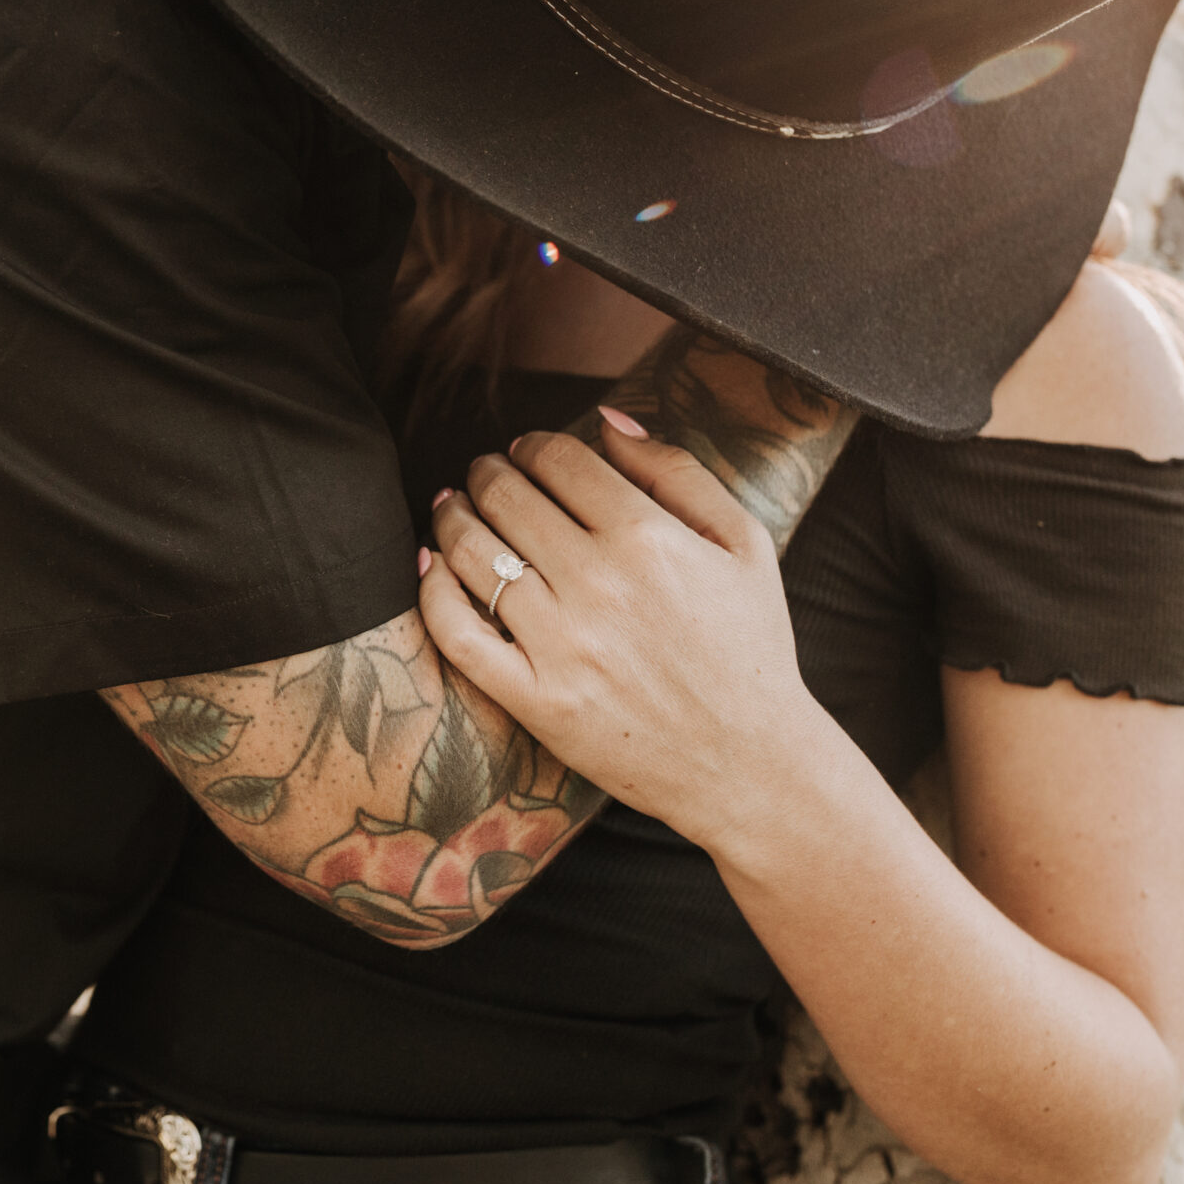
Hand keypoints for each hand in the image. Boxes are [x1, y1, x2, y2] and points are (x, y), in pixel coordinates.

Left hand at [419, 417, 821, 853]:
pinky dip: (432, 590)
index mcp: (650, 537)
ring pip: (472, 554)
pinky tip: (432, 566)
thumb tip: (606, 418)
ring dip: (452, 518)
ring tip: (453, 509)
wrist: (751, 765)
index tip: (526, 451)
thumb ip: (676, 470)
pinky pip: (457, 632)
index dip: (531, 445)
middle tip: (483, 475)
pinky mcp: (537, 700)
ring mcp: (563, 646)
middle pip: (507, 497)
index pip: (558, 459)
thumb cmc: (751, 648)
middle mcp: (600, 585)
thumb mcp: (743, 544)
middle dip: (486, 472)